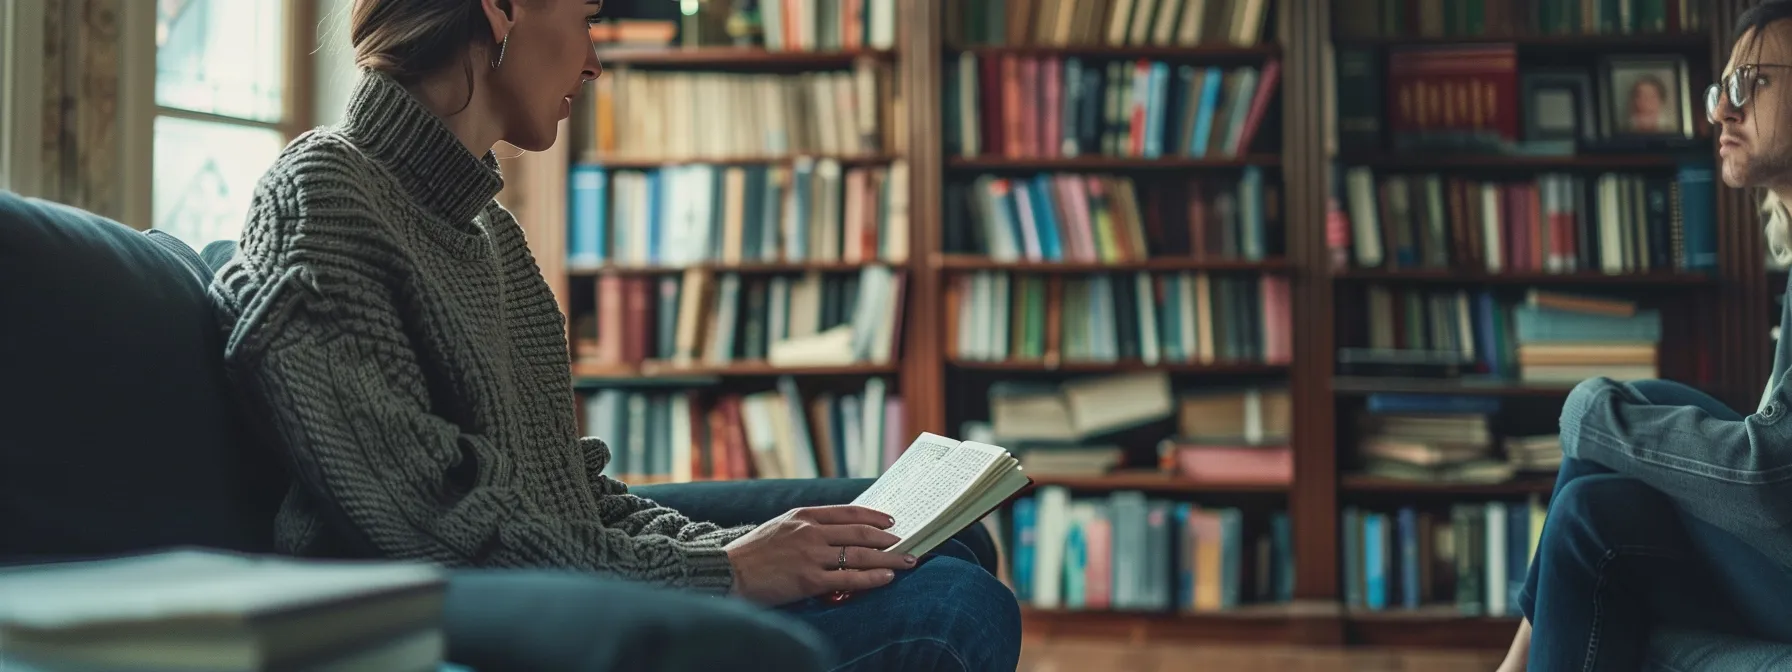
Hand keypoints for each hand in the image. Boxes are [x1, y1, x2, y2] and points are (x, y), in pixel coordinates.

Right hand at [723, 505, 916, 605]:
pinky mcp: (809, 580)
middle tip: (909, 543)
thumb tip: (839, 532)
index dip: (874, 517)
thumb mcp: (779, 527)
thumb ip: (807, 526)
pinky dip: (872, 578)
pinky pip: (849, 578)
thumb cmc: (752, 553)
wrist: (727, 572)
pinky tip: (886, 578)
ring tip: (908, 561)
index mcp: (803, 515)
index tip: (892, 522)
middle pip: (860, 533)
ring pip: (860, 555)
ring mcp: (810, 555)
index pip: (848, 512)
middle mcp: (810, 532)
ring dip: (889, 558)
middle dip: (889, 539)